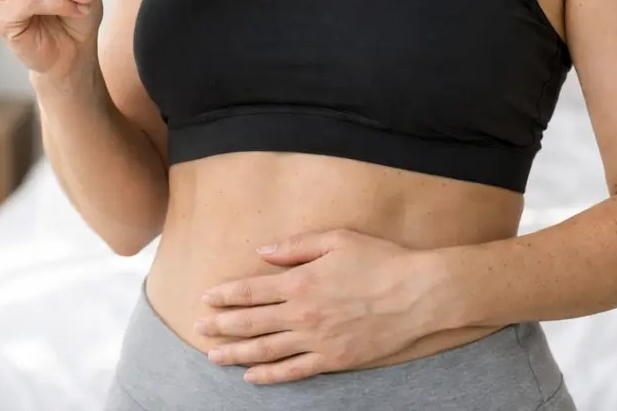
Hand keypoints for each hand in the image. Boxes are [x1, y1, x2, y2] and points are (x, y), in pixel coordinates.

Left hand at [196, 229, 456, 384]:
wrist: (418, 294)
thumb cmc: (380, 260)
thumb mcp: (336, 239)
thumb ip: (295, 246)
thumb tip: (262, 252)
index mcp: (300, 282)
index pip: (251, 291)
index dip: (225, 295)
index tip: (206, 298)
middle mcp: (303, 314)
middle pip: (251, 323)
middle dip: (221, 325)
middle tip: (198, 328)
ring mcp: (317, 340)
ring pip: (266, 351)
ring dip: (236, 353)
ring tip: (214, 356)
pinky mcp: (334, 359)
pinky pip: (294, 371)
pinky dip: (270, 375)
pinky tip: (252, 376)